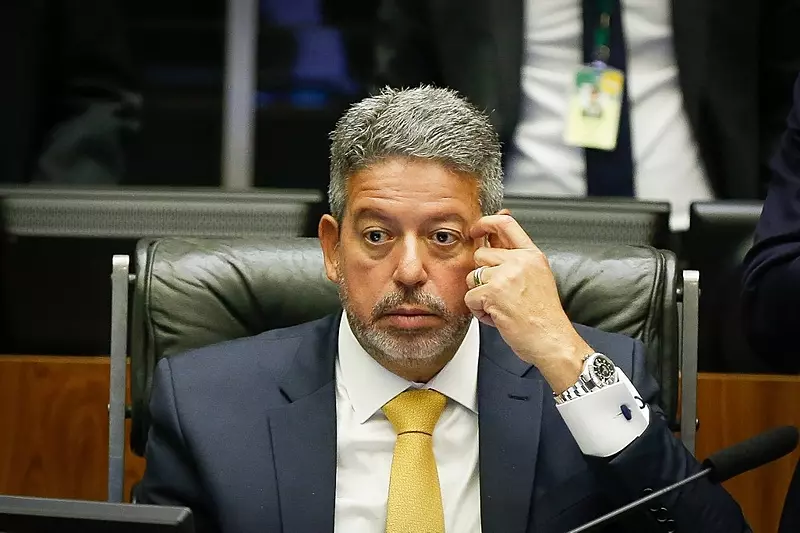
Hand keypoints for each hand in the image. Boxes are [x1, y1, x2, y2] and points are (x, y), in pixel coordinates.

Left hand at [464, 214, 592, 392]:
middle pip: (481, 254)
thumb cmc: (545, 316)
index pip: (505, 224)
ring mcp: (505, 276)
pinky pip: (470, 297)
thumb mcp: (537, 277)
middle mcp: (520, 261)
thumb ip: (516, 258)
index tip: (476, 229)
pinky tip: (497, 316)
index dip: (485, 223)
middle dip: (482, 276)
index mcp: (532, 255)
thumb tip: (494, 240)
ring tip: (501, 307)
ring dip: (481, 295)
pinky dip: (479, 311)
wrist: (552, 340)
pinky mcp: (493, 293)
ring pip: (472, 277)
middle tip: (499, 294)